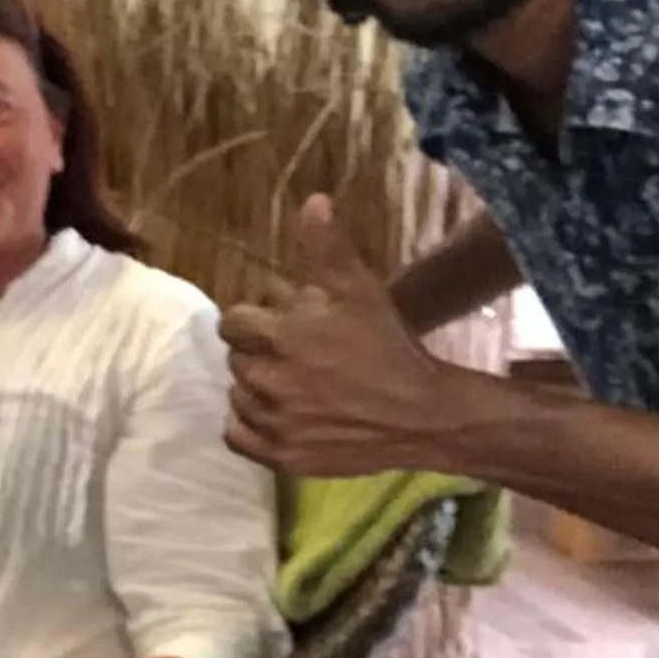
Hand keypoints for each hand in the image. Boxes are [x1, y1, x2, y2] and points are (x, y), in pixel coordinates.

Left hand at [218, 195, 454, 475]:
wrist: (424, 416)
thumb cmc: (389, 347)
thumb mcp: (361, 291)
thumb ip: (328, 249)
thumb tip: (313, 201)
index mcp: (281, 336)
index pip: (234, 323)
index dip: (256, 322)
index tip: (283, 326)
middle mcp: (268, 379)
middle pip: (237, 359)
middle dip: (261, 353)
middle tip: (300, 356)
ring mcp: (272, 422)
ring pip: (239, 396)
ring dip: (259, 388)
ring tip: (299, 386)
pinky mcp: (279, 456)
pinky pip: (237, 435)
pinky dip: (251, 425)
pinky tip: (282, 414)